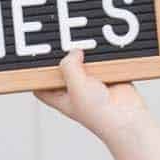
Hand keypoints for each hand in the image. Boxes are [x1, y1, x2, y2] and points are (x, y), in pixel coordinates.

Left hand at [35, 48, 159, 159]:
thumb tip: (74, 50)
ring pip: (81, 61)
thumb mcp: (76, 86)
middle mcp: (73, 89)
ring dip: (83, 53)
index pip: (40, 84)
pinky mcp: (107, 75)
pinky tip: (100, 51)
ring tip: (83, 45)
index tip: (31, 58)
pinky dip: (101, 55)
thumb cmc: (99, 114)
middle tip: (60, 42)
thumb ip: (69, 65)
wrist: (128, 118)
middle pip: (60, 67)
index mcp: (59, 97)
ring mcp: (90, 81)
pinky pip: (100, 60)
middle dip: (61, 56)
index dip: (35, 72)